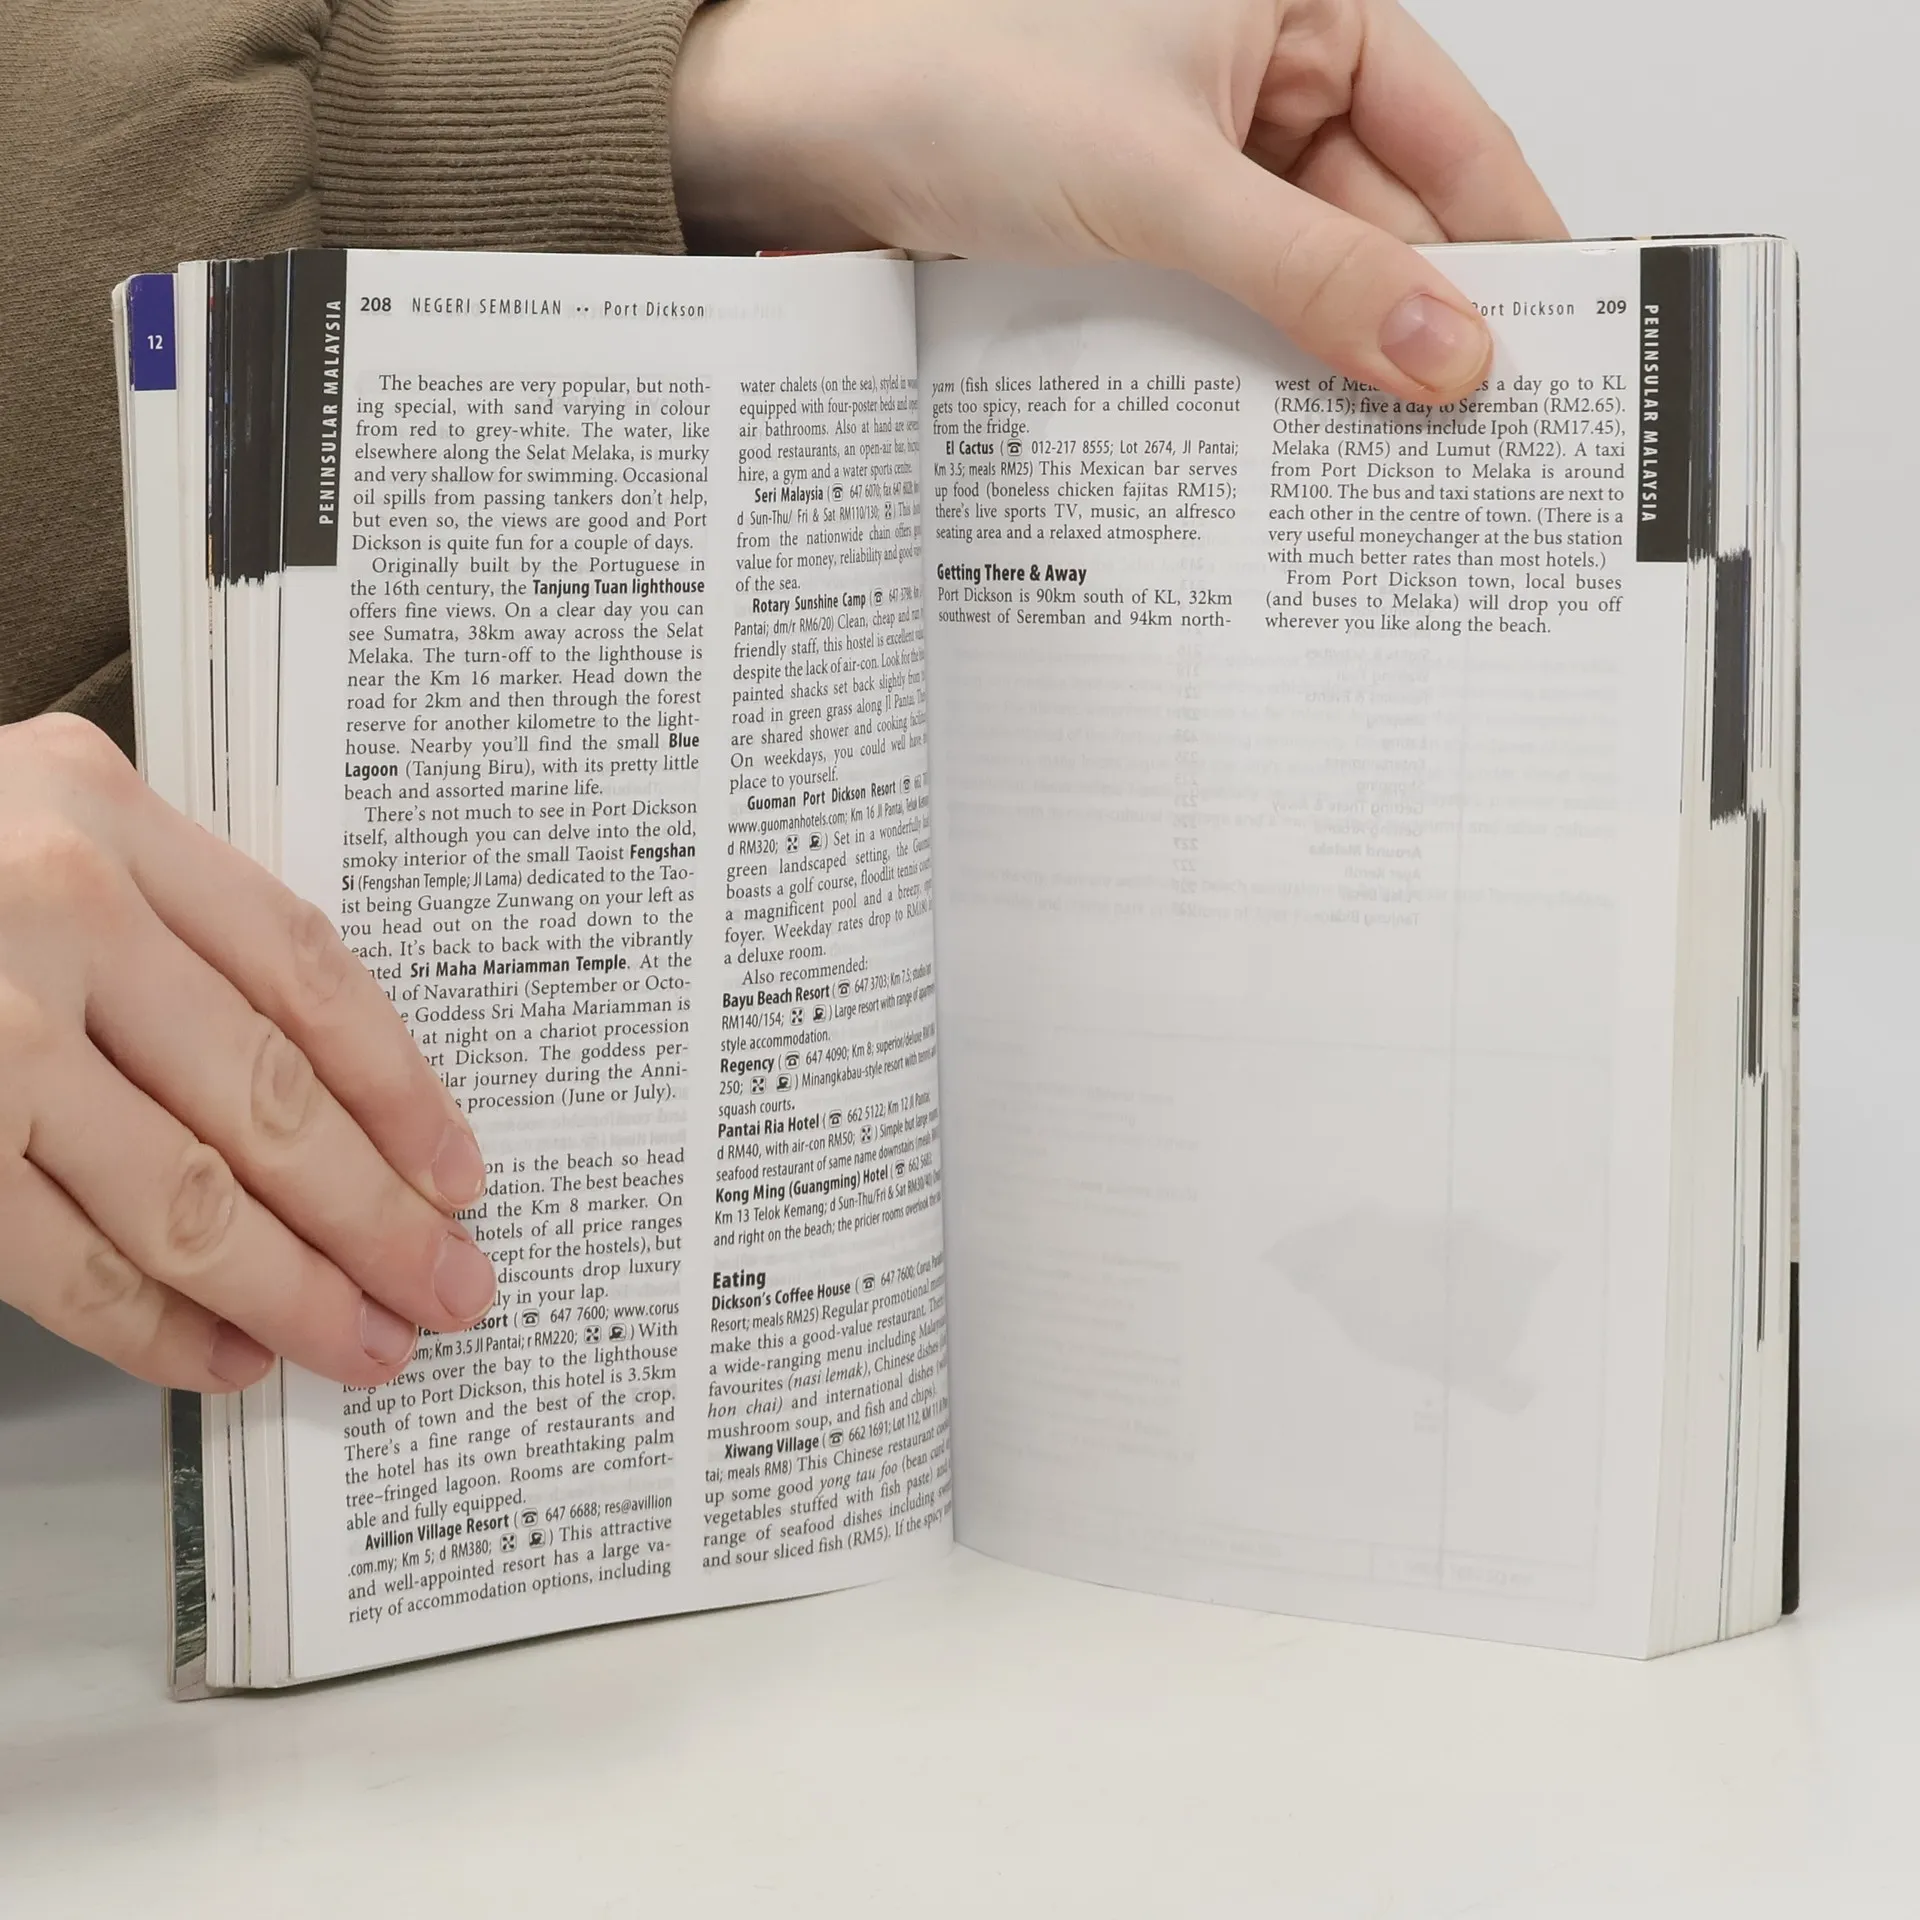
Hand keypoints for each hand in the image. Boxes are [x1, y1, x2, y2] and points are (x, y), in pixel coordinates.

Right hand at [0, 717, 493, 1390]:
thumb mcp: (22, 822)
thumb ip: (152, 914)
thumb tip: (317, 1086)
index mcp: (95, 810)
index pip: (304, 969)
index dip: (400, 1085)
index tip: (456, 1170)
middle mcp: (46, 905)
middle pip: (267, 1096)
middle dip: (376, 1215)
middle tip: (450, 1284)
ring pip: (183, 1194)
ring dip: (293, 1289)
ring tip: (366, 1340)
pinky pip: (61, 1259)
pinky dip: (154, 1326)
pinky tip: (222, 1355)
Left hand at [673, 0, 1563, 403]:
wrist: (808, 132)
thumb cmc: (958, 81)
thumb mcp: (1166, 183)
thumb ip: (1310, 272)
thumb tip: (1441, 348)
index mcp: (1299, 2)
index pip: (1451, 130)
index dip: (1505, 241)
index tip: (1552, 344)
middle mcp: (1262, 68)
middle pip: (1386, 210)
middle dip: (1417, 317)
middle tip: (1468, 432)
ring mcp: (1205, 151)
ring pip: (1311, 263)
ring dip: (1335, 348)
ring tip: (1383, 447)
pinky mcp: (1148, 220)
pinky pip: (1239, 293)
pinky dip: (1263, 353)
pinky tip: (1287, 419)